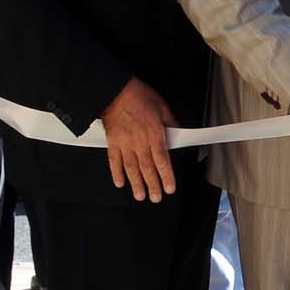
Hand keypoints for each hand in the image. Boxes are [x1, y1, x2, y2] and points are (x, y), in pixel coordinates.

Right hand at [100, 78, 178, 202]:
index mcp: (154, 134)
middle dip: (153, 185)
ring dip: (136, 184)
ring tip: (140, 196)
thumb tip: (177, 133)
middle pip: (147, 168)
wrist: (114, 91)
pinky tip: (120, 183)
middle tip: (156, 197)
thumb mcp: (162, 106)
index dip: (166, 176)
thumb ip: (170, 123)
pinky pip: (114, 161)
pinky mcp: (112, 142)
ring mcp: (124, 143)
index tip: (169, 188)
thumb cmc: (138, 95)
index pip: (162, 160)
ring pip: (131, 168)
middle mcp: (139, 142)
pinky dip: (116, 173)